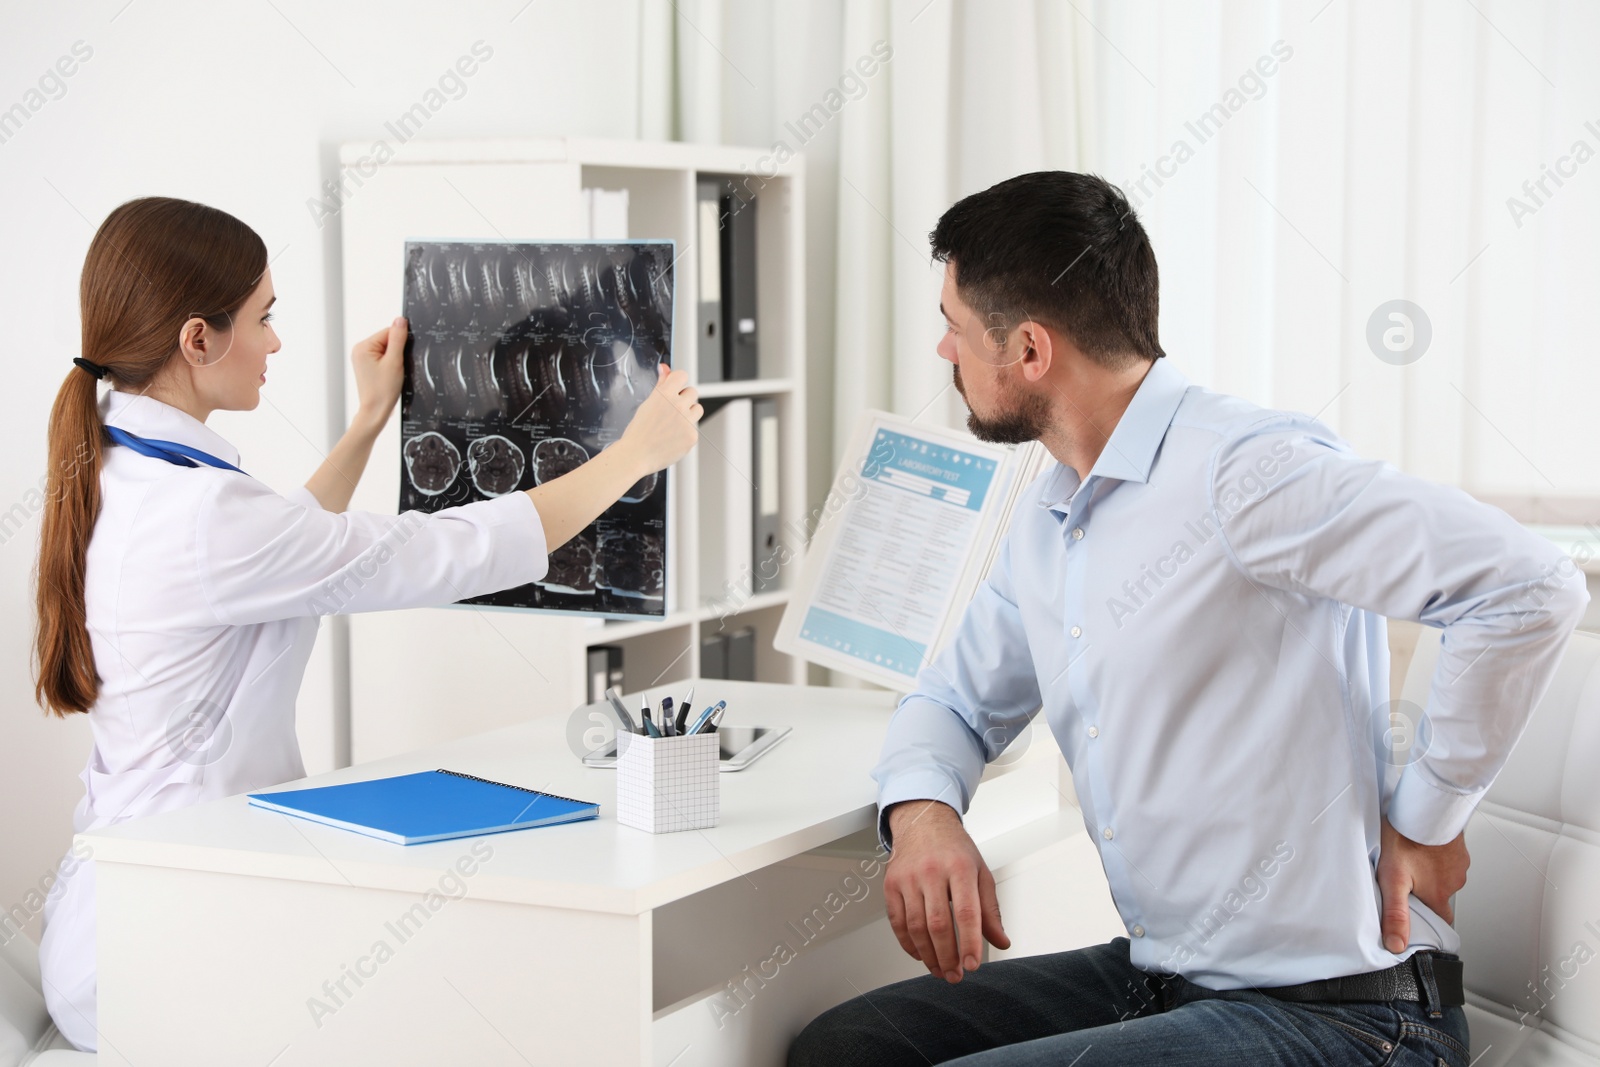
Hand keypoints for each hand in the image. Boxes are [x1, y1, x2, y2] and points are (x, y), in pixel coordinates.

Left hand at [351, 317, 407, 428]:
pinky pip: (383, 358)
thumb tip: (400, 319)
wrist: (375, 411)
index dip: (400, 344)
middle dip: (396, 353)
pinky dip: (390, 365)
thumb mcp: (394, 361)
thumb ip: (398, 338)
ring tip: (391, 374)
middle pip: (387, 340)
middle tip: (395, 368)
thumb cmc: (383, 390)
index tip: (401, 358)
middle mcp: (359, 350)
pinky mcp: (366, 366)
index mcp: (363, 346)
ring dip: (394, 359)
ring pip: (386, 350)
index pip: (388, 332)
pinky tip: (389, 375)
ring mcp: (362, 358)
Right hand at [617, 365, 700, 475]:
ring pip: (698, 409)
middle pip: (692, 392)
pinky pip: (695, 428)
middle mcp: (678, 405)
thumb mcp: (648, 403)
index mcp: (665, 394)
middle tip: (670, 412)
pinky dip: (686, 432)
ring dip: (689, 414)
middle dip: (683, 399)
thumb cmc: (638, 430)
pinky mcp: (692, 436)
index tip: (674, 388)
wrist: (636, 455)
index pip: (682, 375)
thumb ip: (661, 384)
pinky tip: (673, 437)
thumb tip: (665, 368)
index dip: (678, 382)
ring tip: (673, 424)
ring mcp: (687, 421)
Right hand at [883, 800, 1009, 982]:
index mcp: (960, 867)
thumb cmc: (954, 848)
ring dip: (928, 955)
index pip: (966, 912)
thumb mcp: (980, 872)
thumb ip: (990, 909)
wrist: (922, 821)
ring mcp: (908, 878)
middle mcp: (931, 871)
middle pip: (938, 924)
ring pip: (916, 926)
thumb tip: (1000, 941)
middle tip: (955, 975)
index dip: (969, 942)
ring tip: (940, 969)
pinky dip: (908, 944)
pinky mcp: (891, 884)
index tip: (973, 964)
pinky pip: (897, 921)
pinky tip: (920, 954)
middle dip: (948, 956)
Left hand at [1376, 814, 1468, 953]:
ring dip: (1428, 872)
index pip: (1440, 920)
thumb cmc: (1408, 838)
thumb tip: (1396, 944)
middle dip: (1423, 892)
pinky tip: (1419, 845)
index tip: (1417, 919)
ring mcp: (1458, 863)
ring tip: (1408, 859)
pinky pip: (1446, 857)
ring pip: (1442, 876)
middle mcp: (1454, 881)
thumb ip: (1396, 914)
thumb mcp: (1393, 879)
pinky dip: (1434, 855)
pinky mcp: (1458, 846)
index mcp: (1439, 894)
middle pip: (1438, 897)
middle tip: (1403, 880)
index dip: (1428, 922)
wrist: (1425, 807)